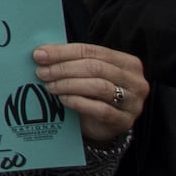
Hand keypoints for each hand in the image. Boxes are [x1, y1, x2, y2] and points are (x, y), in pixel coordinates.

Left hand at [34, 41, 148, 143]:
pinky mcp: (125, 121)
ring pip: (99, 86)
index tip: (39, 55)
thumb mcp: (87, 73)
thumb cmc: (93, 93)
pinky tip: (63, 99)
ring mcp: (133, 103)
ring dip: (69, 84)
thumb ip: (72, 61)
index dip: (64, 52)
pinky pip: (101, 109)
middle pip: (96, 68)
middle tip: (41, 72)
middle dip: (64, 68)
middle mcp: (136, 81)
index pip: (93, 51)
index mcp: (128, 63)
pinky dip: (78, 102)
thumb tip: (41, 53)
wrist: (103, 125)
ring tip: (50, 86)